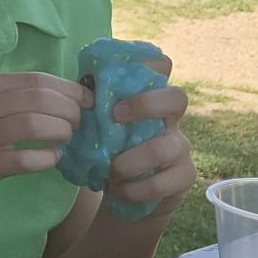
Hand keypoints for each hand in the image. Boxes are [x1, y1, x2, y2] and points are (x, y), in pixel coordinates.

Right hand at [0, 72, 89, 195]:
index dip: (67, 88)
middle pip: (38, 100)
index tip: (86, 99)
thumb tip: (74, 94)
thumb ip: (20, 96)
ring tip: (67, 137)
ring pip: (34, 125)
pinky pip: (27, 158)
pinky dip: (48, 157)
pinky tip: (53, 157)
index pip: (34, 79)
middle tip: (78, 121)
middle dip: (69, 110)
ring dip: (61, 131)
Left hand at [103, 64, 194, 212]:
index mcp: (149, 101)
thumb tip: (74, 91)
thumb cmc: (111, 153)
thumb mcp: (101, 128)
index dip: (149, 63)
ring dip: (130, 161)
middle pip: (177, 98)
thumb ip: (93, 109)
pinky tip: (119, 190)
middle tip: (114, 117)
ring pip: (165, 147)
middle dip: (145, 105)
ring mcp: (180, 148)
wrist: (126, 194)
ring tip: (111, 171)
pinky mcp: (183, 176)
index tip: (118, 73)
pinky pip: (163, 182)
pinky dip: (135, 189)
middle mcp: (170, 120)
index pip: (163, 69)